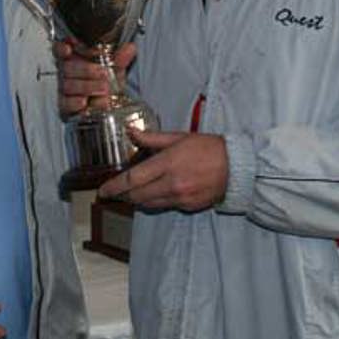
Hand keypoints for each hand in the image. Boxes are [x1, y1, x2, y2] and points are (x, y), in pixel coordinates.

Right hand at [53, 40, 135, 117]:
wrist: (108, 106)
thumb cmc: (106, 83)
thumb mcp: (116, 70)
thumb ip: (120, 59)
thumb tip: (130, 48)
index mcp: (75, 59)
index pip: (59, 49)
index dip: (61, 48)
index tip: (68, 49)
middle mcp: (67, 73)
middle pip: (67, 67)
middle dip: (85, 69)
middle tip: (103, 73)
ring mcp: (65, 89)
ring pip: (68, 85)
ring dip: (86, 86)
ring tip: (103, 88)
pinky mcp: (65, 106)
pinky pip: (65, 103)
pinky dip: (75, 102)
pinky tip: (84, 101)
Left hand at [98, 130, 227, 211]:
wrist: (236, 167)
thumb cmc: (208, 148)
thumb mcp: (179, 137)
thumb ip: (152, 138)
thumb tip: (131, 132)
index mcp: (167, 163)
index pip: (132, 179)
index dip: (114, 186)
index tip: (102, 191)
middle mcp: (171, 183)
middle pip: (137, 195)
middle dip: (123, 195)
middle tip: (114, 192)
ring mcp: (180, 197)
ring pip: (148, 204)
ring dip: (137, 199)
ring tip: (132, 192)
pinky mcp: (187, 206)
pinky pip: (164, 206)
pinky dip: (155, 201)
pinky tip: (155, 192)